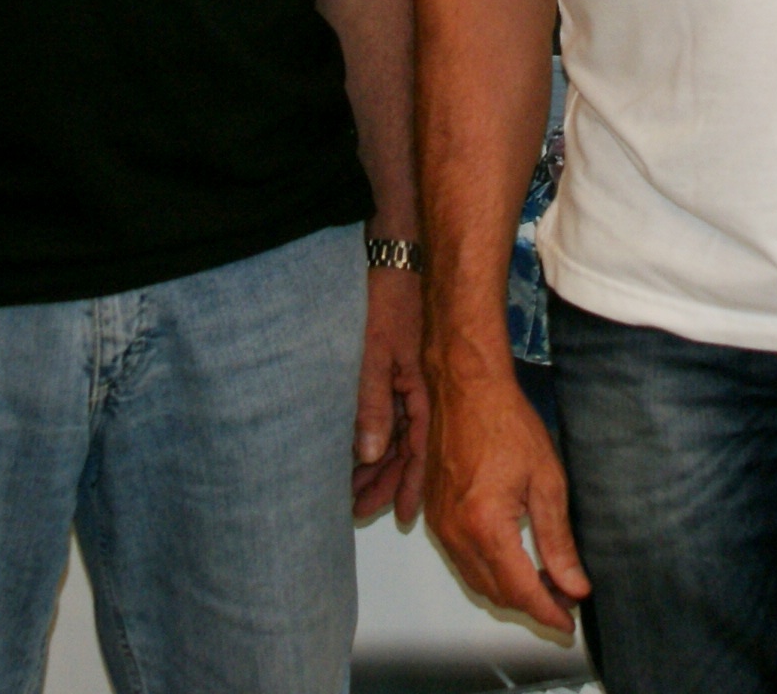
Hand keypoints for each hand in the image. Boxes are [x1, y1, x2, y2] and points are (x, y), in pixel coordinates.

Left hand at [353, 266, 429, 526]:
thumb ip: (372, 404)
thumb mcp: (375, 355)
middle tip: (361, 511)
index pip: (419, 451)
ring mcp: (407, 381)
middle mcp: (418, 392)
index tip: (401, 516)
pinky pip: (390, 416)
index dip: (411, 486)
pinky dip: (376, 439)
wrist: (396, 258)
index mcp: (422, 391)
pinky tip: (360, 456)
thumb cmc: (387, 301)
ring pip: (396, 435)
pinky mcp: (395, 370)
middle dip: (386, 482)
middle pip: (407, 449)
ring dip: (378, 465)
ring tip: (354, 493)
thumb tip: (371, 455)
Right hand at [424, 355, 587, 632]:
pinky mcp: (432, 515)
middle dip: (531, 604)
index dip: (548, 612)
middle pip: (495, 593)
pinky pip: (460, 560)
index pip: (520, 590)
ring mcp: (439, 525)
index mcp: (485, 525)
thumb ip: (558, 540)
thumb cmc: (505, 422)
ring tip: (545, 583)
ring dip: (508, 590)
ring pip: (476, 581)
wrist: (465, 389)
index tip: (568, 622)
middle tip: (565, 599)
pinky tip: (513, 560)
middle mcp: (455, 532)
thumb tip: (574, 584)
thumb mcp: (547, 481)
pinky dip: (488, 571)